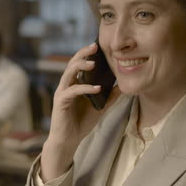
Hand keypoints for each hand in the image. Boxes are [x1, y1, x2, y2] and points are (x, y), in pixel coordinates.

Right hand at [40, 43, 119, 180]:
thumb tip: (123, 86)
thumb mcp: (100, 108)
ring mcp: (62, 92)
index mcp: (75, 83)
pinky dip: (85, 88)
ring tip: (93, 63)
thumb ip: (110, 97)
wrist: (69, 140)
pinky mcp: (61, 101)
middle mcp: (67, 84)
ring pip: (69, 72)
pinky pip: (73, 91)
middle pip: (72, 63)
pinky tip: (97, 88)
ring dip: (80, 66)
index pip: (80, 63)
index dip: (87, 53)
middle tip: (95, 46)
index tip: (99, 45)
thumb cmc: (81, 123)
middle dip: (83, 53)